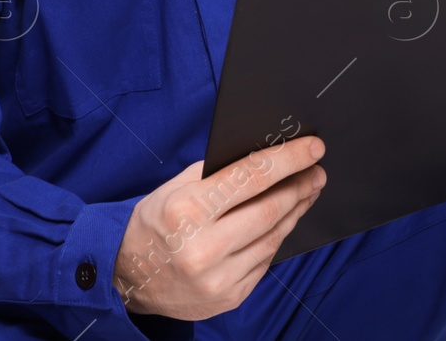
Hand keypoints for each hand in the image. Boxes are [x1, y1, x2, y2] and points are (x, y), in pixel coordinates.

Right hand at [114, 135, 325, 319]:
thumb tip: (266, 156)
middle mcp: (203, 246)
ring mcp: (218, 277)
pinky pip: (264, 261)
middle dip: (300, 186)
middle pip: (270, 209)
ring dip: (295, 211)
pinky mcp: (229, 297)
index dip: (288, 159)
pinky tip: (283, 222)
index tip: (313, 148)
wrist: (128, 278)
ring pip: (273, 237)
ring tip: (306, 193)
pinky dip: (276, 238)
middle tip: (316, 171)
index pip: (251, 176)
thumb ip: (216, 173)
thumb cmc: (154, 224)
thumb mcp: (174, 188)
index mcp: (187, 209)